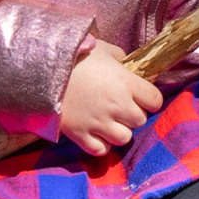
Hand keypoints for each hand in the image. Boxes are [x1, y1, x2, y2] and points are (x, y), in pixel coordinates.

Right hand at [59, 41, 163, 155]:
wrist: (42, 68)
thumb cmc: (75, 54)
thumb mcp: (102, 48)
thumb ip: (120, 58)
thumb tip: (127, 64)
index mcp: (126, 83)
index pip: (155, 100)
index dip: (149, 98)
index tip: (140, 95)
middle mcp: (117, 106)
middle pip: (140, 120)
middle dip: (133, 114)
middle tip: (120, 106)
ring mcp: (99, 123)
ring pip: (124, 139)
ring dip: (119, 130)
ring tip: (108, 120)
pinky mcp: (80, 134)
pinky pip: (101, 150)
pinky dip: (102, 144)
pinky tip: (96, 132)